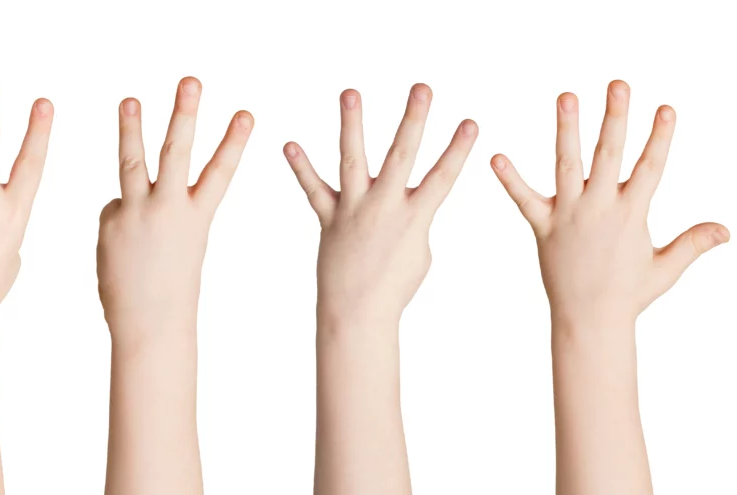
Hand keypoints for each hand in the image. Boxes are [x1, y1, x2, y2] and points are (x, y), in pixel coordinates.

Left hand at [97, 77, 253, 344]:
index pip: (220, 171)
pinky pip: (114, 209)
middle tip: (190, 82)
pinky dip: (119, 222)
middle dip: (184, 114)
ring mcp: (138, 213)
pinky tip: (123, 249)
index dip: (233, 141)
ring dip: (131, 128)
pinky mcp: (111, 221)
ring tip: (129, 99)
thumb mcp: (179, 245)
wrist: (150, 323)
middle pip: (176, 153)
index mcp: (197, 217)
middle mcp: (169, 209)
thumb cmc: (170, 289)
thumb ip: (154, 211)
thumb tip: (121, 196)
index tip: (246, 112)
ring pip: (133, 163)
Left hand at [284, 85, 477, 327]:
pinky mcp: (329, 218)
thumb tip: (401, 202)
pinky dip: (301, 167)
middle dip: (414, 119)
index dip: (459, 149)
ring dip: (352, 124)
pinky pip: (313, 189)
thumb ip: (412, 218)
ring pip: (353, 159)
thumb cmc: (395, 287)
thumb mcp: (418, 252)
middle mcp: (385, 206)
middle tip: (422, 87)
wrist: (358, 313)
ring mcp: (355, 209)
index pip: (443, 176)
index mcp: (415, 217)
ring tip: (350, 91)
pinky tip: (289, 144)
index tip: (472, 120)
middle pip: (402, 155)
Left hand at [492, 80, 728, 324]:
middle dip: (615, 118)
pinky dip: (510, 180)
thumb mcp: (666, 267)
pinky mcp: (543, 227)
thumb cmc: (630, 294)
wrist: (590, 319)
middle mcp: (600, 208)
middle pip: (609, 155)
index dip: (659, 137)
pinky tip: (495, 157)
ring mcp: (570, 215)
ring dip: (566, 130)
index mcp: (632, 213)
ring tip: (567, 97)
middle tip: (618, 84)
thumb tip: (726, 229)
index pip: (650, 167)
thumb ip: (692, 243)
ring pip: (567, 165)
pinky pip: (523, 199)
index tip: (666, 107)